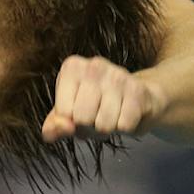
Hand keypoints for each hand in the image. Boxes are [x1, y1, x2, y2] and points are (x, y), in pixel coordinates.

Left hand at [41, 55, 167, 142]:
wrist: (139, 98)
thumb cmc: (95, 106)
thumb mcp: (68, 115)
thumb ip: (53, 126)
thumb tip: (64, 127)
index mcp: (72, 67)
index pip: (63, 113)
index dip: (71, 121)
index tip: (80, 110)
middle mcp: (95, 65)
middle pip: (82, 119)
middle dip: (89, 126)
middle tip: (97, 114)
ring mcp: (119, 75)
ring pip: (103, 124)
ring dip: (107, 128)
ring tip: (112, 114)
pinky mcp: (139, 89)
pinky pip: (124, 125)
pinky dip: (125, 127)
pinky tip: (127, 113)